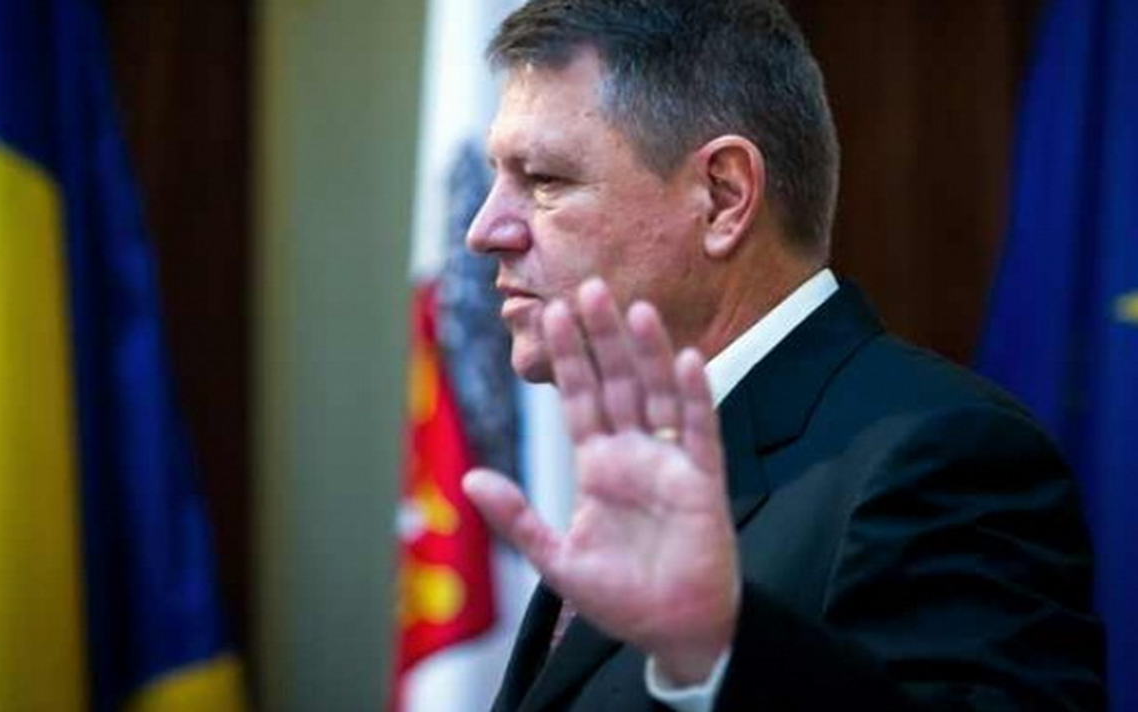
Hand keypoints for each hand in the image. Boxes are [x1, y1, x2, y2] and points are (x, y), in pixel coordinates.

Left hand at [463, 278, 739, 684]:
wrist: (674, 631)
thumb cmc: (620, 597)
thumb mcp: (556, 559)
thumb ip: (516, 518)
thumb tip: (470, 479)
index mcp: (598, 466)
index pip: (577, 400)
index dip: (566, 358)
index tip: (549, 313)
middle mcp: (634, 454)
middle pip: (616, 383)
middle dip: (602, 338)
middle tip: (588, 287)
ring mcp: (670, 463)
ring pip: (658, 395)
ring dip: (648, 353)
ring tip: (634, 308)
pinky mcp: (702, 481)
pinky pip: (699, 431)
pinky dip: (695, 396)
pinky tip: (688, 359)